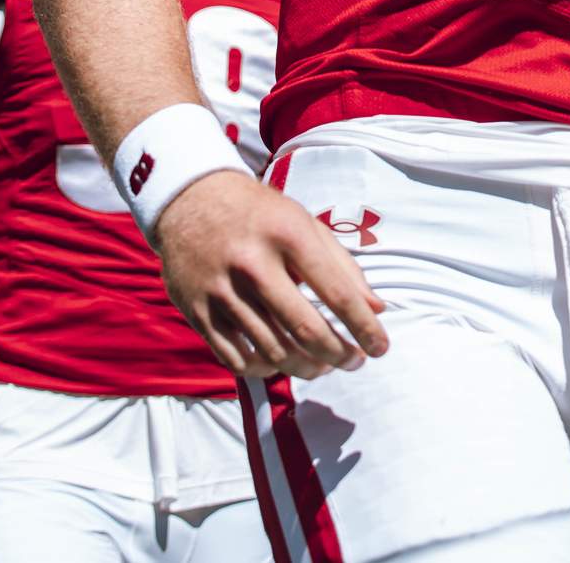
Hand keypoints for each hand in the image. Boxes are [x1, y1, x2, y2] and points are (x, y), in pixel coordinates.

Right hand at [155, 168, 389, 380]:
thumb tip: (377, 309)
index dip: (364, 327)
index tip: (380, 348)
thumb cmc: (260, 214)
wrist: (190, 199)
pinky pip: (236, 358)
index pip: (337, 293)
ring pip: (272, 351)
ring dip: (306, 368)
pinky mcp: (196, 311)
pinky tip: (282, 363)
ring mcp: (221, 290)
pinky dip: (265, 369)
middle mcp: (253, 263)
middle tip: (352, 362)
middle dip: (338, 355)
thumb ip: (343, 266)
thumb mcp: (305, 224)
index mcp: (288, 235)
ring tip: (322, 366)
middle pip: (305, 329)